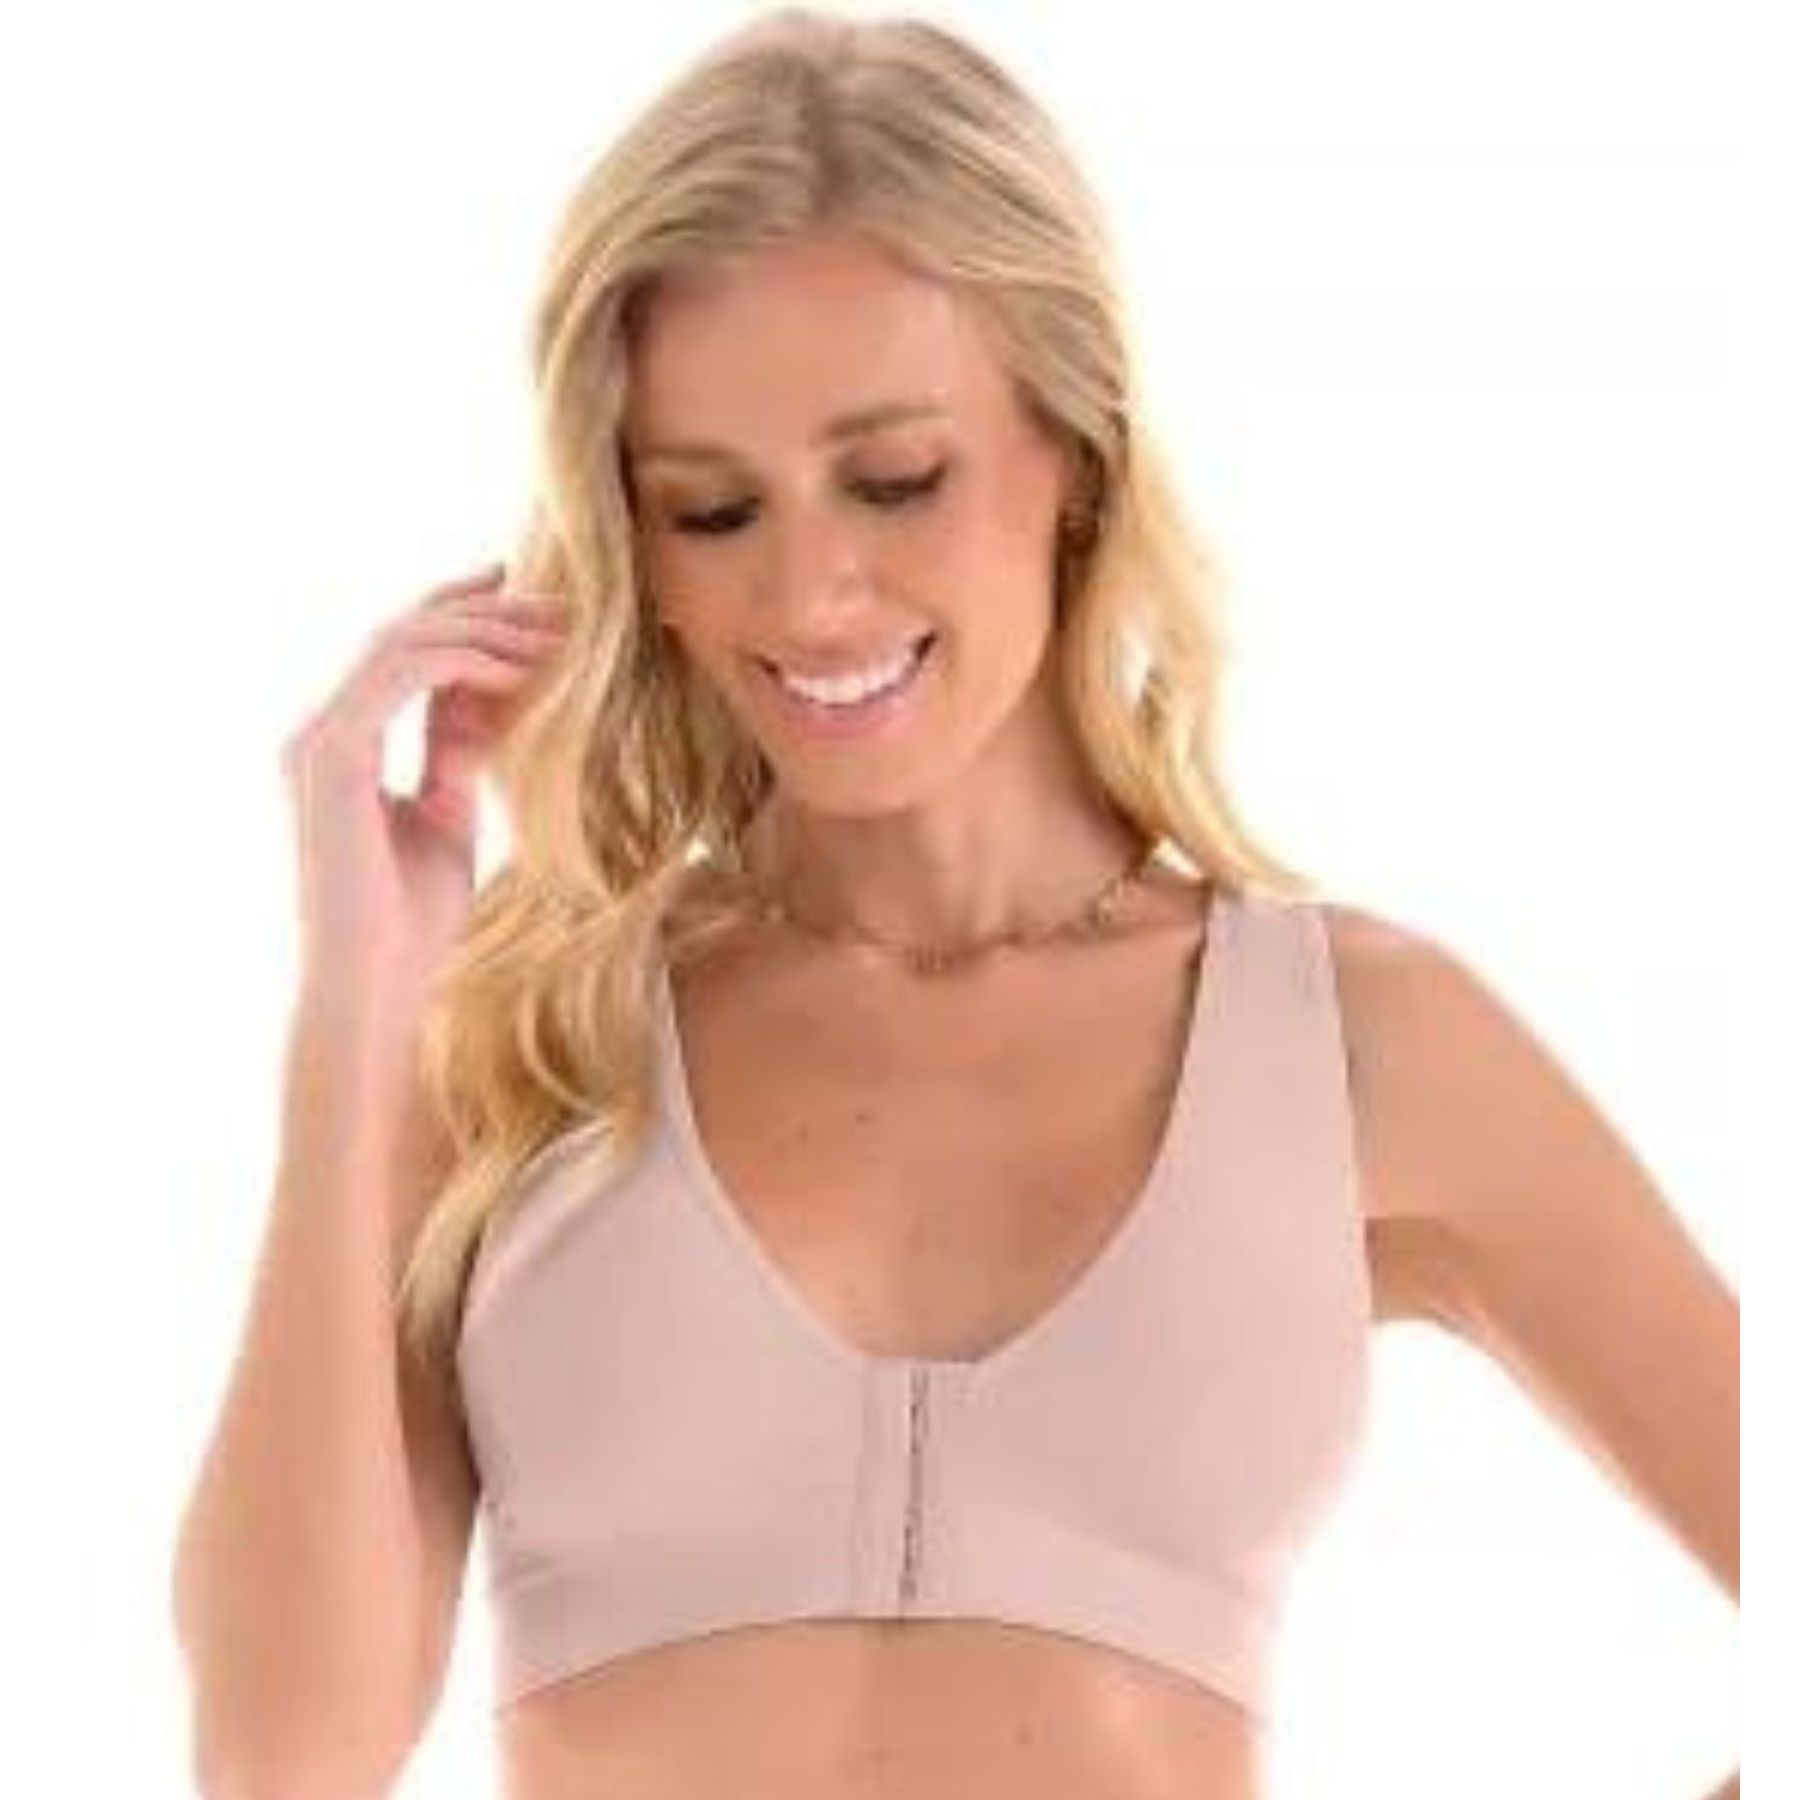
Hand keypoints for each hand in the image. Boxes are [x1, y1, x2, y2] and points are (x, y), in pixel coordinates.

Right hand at [279, 559, 567, 1037]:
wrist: (380, 983)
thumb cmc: (412, 922)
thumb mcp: (447, 817)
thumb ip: (453, 754)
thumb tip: (490, 700)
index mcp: (343, 746)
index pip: (400, 652)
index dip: (460, 612)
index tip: (526, 592)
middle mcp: (321, 734)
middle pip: (402, 633)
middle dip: (484, 611)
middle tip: (560, 605)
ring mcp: (317, 742)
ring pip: (401, 642)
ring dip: (484, 630)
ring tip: (554, 635)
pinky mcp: (330, 756)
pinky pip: (398, 674)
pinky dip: (461, 660)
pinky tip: (516, 670)